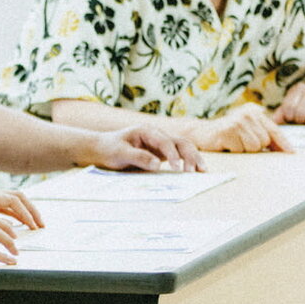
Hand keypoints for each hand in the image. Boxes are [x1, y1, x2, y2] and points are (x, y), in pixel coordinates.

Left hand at [0, 187, 43, 231]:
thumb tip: (8, 229)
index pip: (13, 200)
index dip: (26, 213)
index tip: (35, 227)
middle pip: (16, 198)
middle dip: (31, 210)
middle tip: (41, 225)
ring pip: (11, 204)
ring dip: (24, 213)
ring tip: (35, 227)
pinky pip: (3, 210)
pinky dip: (14, 217)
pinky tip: (19, 228)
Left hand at [91, 124, 207, 170]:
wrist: (101, 148)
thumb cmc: (109, 149)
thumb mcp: (120, 153)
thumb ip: (138, 157)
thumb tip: (158, 165)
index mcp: (146, 131)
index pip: (166, 142)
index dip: (173, 155)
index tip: (176, 168)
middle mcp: (157, 135)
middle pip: (180, 142)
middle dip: (190, 155)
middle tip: (196, 171)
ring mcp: (161, 143)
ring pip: (183, 147)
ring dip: (194, 158)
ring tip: (203, 171)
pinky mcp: (162, 152)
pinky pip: (179, 155)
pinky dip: (188, 162)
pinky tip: (196, 171)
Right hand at [190, 103, 289, 152]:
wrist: (201, 133)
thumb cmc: (228, 134)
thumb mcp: (248, 130)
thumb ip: (265, 135)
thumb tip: (286, 149)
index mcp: (254, 111)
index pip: (274, 130)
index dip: (283, 143)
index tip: (291, 152)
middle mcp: (247, 113)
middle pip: (264, 141)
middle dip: (255, 146)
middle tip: (240, 142)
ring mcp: (237, 121)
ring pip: (254, 147)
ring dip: (243, 149)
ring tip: (233, 142)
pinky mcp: (227, 130)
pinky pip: (240, 149)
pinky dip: (233, 150)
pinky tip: (225, 143)